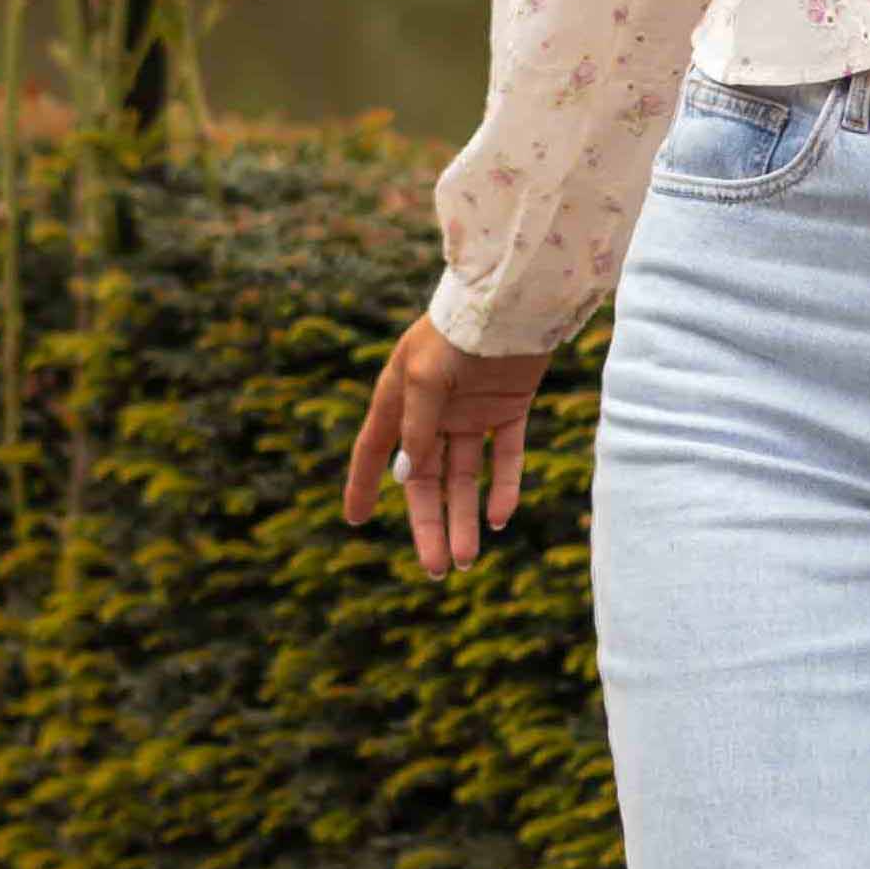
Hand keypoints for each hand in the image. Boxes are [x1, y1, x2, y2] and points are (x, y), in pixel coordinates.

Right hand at [344, 317, 552, 579]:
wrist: (513, 299)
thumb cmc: (457, 332)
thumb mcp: (424, 378)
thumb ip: (416, 428)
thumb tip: (406, 477)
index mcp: (400, 397)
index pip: (374, 450)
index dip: (364, 485)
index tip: (356, 520)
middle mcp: (432, 410)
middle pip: (426, 479)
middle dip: (430, 524)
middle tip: (438, 569)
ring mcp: (471, 411)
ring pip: (466, 477)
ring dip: (466, 517)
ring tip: (468, 559)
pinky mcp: (509, 408)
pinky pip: (506, 457)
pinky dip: (505, 487)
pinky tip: (501, 518)